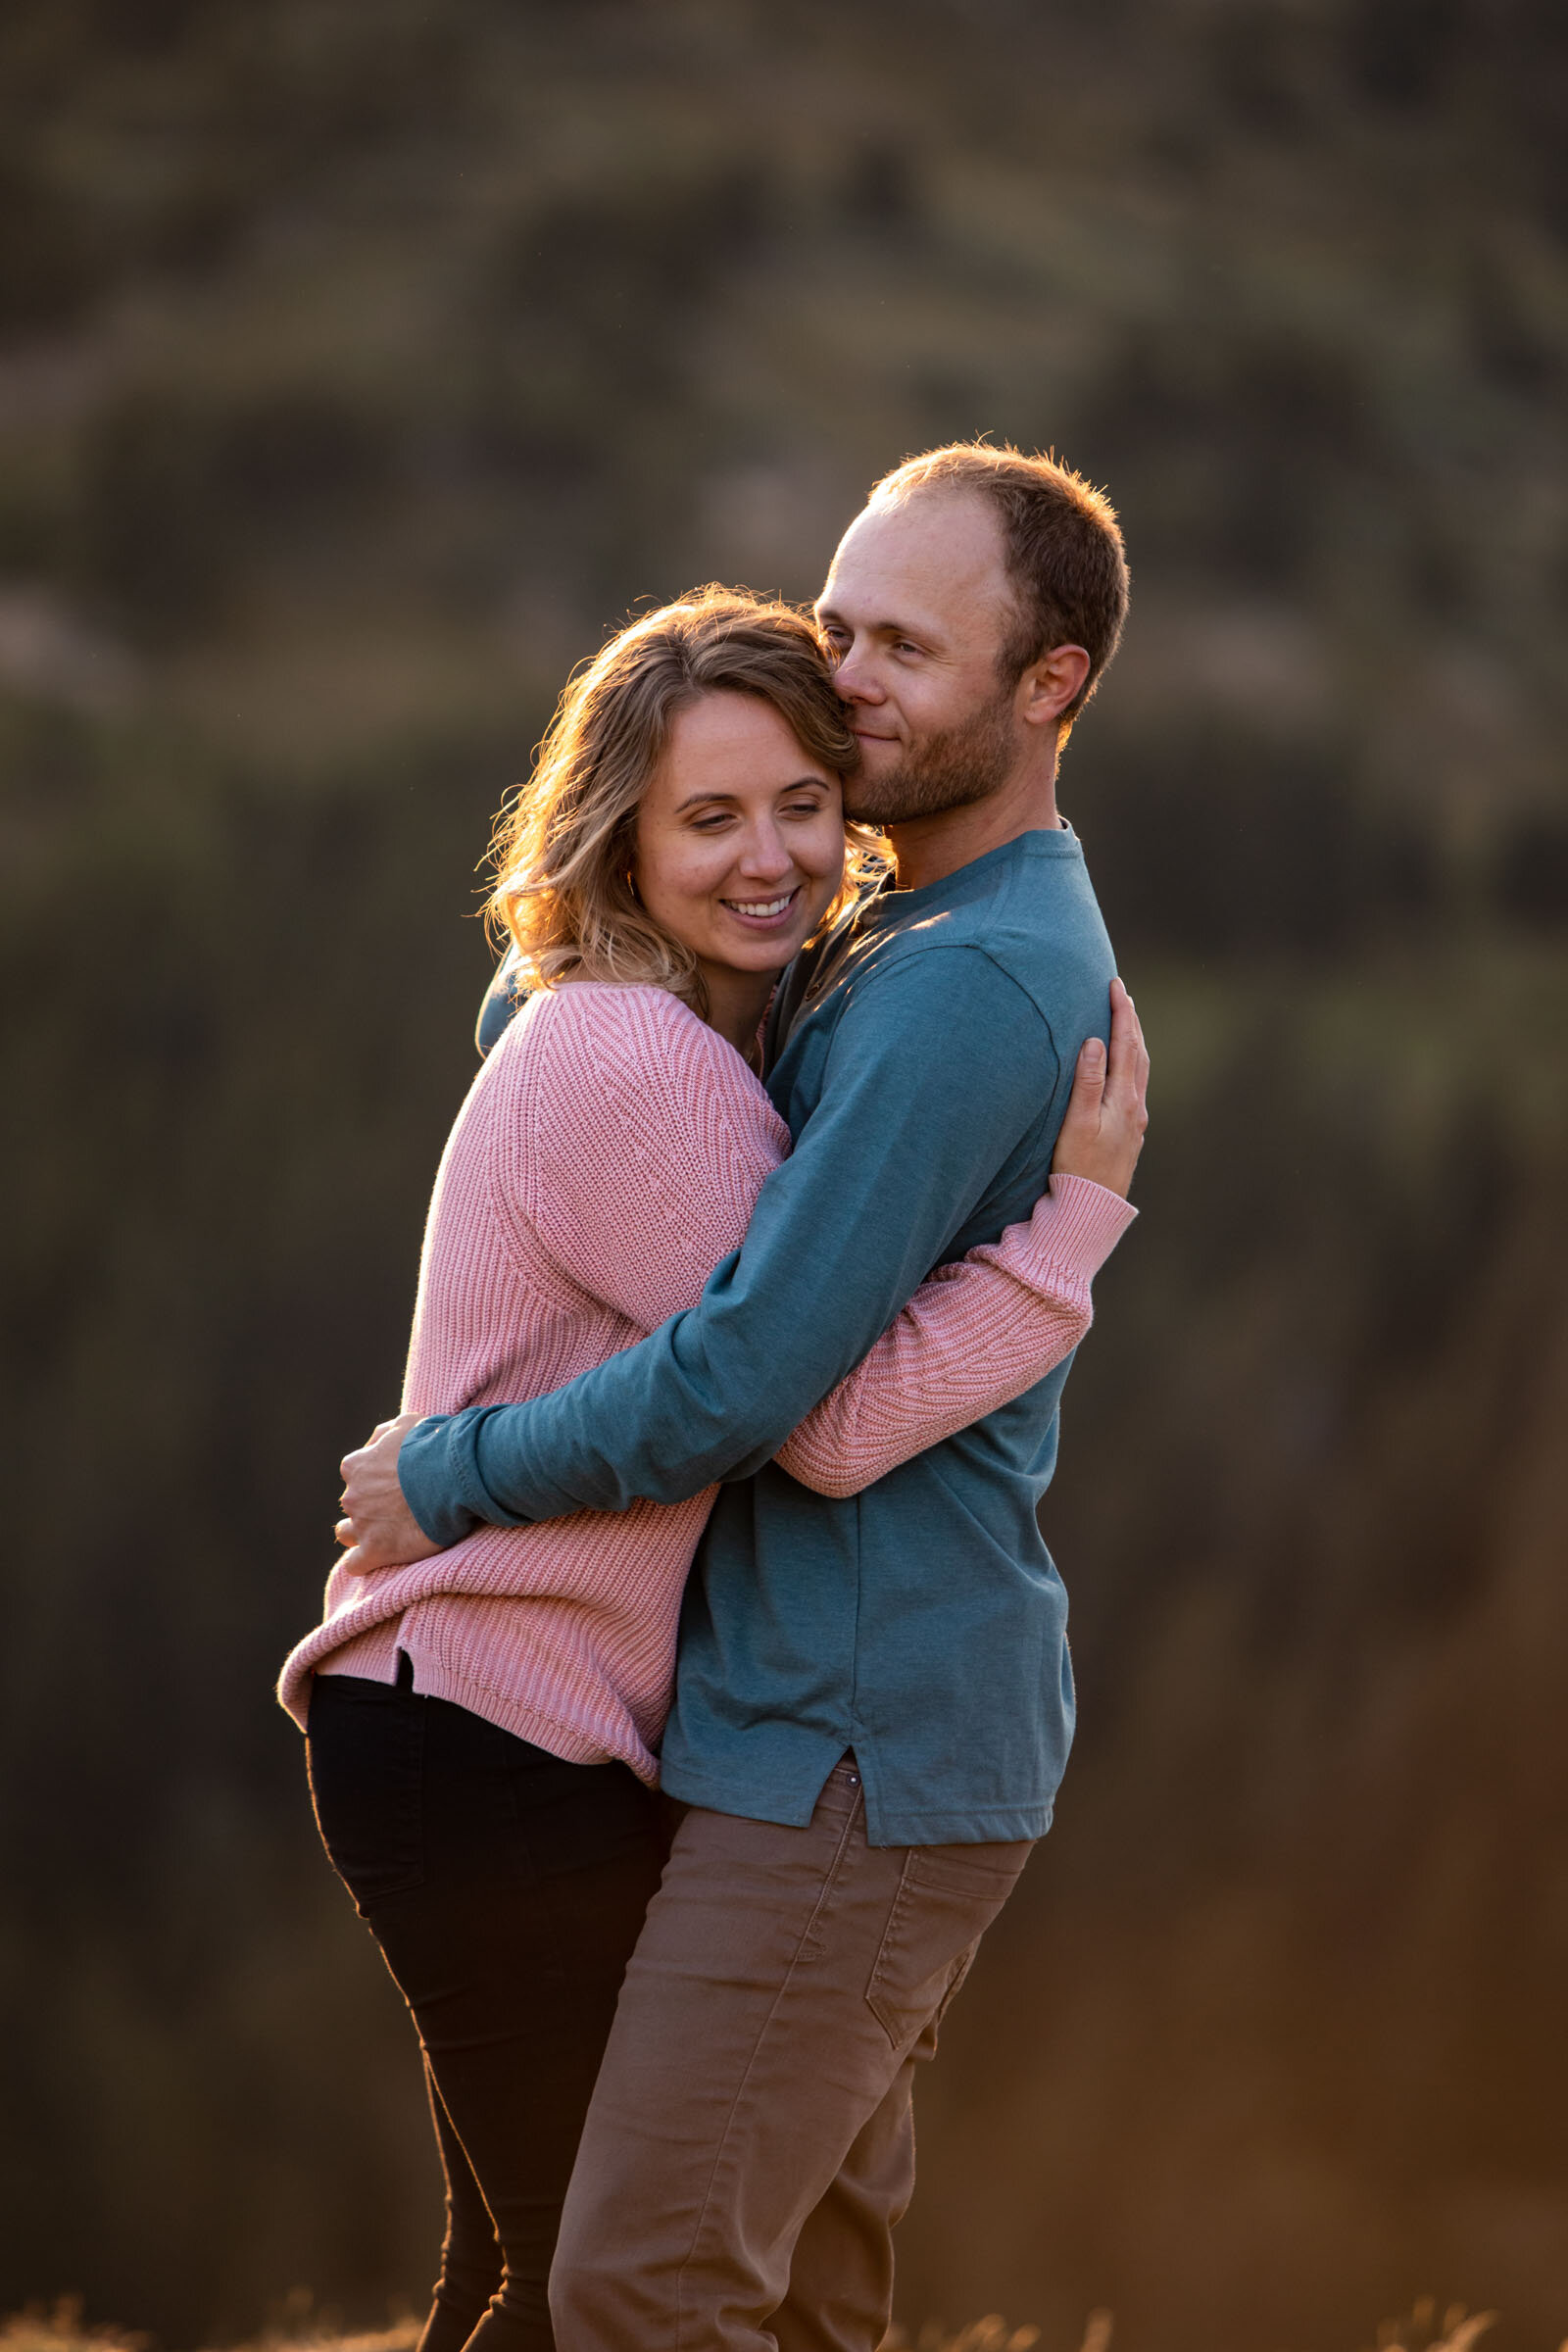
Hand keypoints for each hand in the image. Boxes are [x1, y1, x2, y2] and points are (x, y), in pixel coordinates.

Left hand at [335, 1412, 441, 1574]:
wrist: (449, 1476)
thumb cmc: (431, 1446)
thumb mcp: (407, 1423)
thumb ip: (386, 1433)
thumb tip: (379, 1442)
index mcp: (356, 1466)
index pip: (354, 1474)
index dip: (374, 1479)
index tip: (395, 1483)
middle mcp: (352, 1496)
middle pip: (352, 1504)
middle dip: (368, 1506)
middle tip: (398, 1507)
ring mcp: (362, 1526)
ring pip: (346, 1534)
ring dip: (360, 1534)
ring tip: (386, 1534)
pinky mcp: (375, 1551)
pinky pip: (356, 1564)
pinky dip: (364, 1563)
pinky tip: (381, 1558)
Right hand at [1050, 977, 1148, 1199]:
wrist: (1093, 1208)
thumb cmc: (1077, 1167)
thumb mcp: (1076, 1123)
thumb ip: (1088, 1081)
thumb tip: (1097, 1042)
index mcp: (1123, 1099)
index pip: (1124, 1044)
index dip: (1120, 1013)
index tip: (1115, 986)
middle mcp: (1134, 1106)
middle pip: (1137, 1052)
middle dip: (1129, 1021)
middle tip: (1120, 994)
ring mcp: (1135, 1120)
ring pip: (1139, 1069)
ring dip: (1133, 1041)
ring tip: (1126, 1021)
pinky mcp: (1130, 1132)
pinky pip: (1135, 1085)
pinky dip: (1131, 1063)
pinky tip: (1125, 1066)